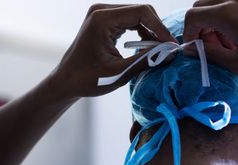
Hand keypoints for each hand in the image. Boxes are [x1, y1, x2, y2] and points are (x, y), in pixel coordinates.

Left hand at [49, 4, 175, 99]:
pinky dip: (142, 32)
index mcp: (103, 19)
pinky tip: (147, 47)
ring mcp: (102, 14)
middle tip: (168, 49)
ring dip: (151, 31)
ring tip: (159, 50)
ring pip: (138, 15)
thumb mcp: (119, 73)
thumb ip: (145, 61)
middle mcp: (102, 11)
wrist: (66, 81)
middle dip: (157, 29)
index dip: (160, 27)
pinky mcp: (104, 20)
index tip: (171, 45)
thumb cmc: (87, 79)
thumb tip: (170, 54)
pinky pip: (130, 20)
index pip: (141, 12)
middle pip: (141, 11)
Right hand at [184, 0, 237, 76]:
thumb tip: (190, 51)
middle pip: (201, 6)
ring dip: (213, 22)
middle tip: (212, 48)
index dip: (188, 35)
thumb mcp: (237, 63)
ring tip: (227, 45)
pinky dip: (227, 16)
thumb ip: (209, 55)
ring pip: (215, 3)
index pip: (192, 17)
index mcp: (227, 12)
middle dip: (200, 28)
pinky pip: (232, 2)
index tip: (195, 50)